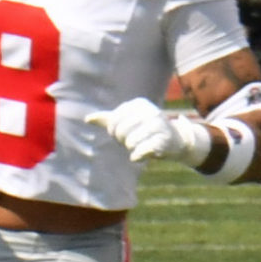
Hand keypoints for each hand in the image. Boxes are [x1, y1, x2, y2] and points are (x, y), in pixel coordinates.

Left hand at [88, 97, 213, 165]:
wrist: (173, 140)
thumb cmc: (145, 130)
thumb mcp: (127, 121)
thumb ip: (108, 119)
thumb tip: (87, 119)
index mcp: (138, 104)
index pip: (113, 120)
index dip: (113, 131)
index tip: (122, 133)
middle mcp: (149, 111)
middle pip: (120, 131)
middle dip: (122, 141)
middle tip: (131, 141)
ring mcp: (158, 125)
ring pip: (130, 142)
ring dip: (131, 149)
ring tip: (139, 145)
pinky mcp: (163, 141)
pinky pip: (139, 152)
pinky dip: (136, 157)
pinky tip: (141, 155)